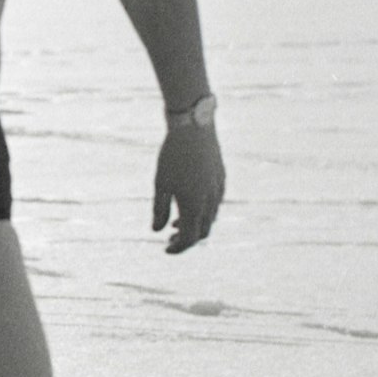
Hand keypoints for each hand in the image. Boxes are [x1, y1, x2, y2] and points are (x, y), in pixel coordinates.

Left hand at [152, 124, 225, 253]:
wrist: (194, 127)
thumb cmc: (172, 156)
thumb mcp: (160, 184)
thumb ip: (159, 210)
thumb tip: (156, 231)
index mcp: (195, 205)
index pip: (190, 239)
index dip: (178, 248)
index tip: (165, 249)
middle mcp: (211, 201)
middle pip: (203, 232)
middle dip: (187, 239)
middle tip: (170, 239)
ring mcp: (219, 190)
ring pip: (211, 218)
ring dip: (196, 225)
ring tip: (176, 223)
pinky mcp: (221, 179)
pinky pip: (215, 204)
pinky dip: (203, 212)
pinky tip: (189, 205)